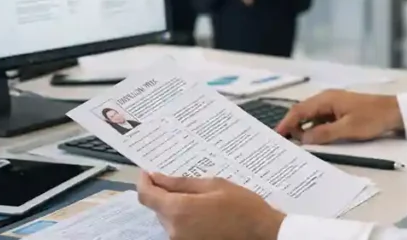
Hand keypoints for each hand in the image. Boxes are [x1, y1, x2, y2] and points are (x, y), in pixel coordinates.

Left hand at [137, 172, 284, 239]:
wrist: (262, 233)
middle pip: (157, 207)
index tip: (148, 172)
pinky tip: (204, 211)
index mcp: (179, 210)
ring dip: (176, 206)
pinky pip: (179, 229)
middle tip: (182, 181)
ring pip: (168, 218)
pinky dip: (185, 218)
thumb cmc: (242, 206)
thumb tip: (157, 178)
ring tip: (200, 197)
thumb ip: (181, 183)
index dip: (144, 181)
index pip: (146, 195)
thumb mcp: (213, 185)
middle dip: (165, 193)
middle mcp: (174, 229)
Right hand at [275, 89, 403, 144]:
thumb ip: (324, 134)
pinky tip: (312, 139)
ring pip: (311, 116)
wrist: (394, 112)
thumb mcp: (347, 129)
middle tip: (282, 141)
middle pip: (303, 112)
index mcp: (326, 99)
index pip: (299, 110)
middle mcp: (327, 99)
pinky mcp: (339, 111)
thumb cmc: (372, 118)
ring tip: (294, 143)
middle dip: (292, 126)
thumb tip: (303, 140)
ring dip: (303, 128)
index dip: (287, 123)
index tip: (276, 135)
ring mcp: (333, 105)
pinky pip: (320, 119)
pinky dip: (314, 128)